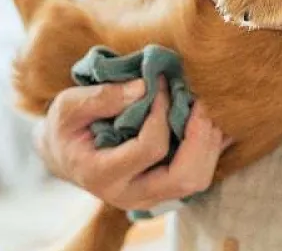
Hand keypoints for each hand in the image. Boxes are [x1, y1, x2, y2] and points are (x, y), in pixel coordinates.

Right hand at [34, 79, 226, 210]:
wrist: (67, 154)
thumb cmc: (67, 128)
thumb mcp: (69, 107)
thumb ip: (102, 97)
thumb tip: (144, 86)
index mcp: (102, 175)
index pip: (149, 148)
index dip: (162, 113)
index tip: (162, 84)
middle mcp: (129, 194)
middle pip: (183, 179)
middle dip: (200, 137)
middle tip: (201, 102)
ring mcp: (150, 196)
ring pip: (196, 180)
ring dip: (210, 142)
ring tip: (206, 107)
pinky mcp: (164, 190)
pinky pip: (199, 174)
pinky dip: (212, 147)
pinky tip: (214, 121)